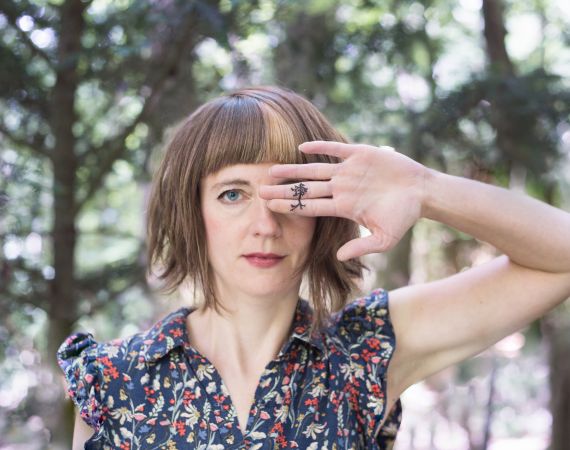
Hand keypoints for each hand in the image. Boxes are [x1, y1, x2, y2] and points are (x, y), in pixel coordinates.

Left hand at [259, 141, 427, 260]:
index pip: (310, 207)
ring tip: (273, 170)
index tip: (268, 206)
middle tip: (259, 190)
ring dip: (294, 170)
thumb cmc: (403, 217)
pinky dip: (320, 147)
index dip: (289, 206)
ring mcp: (348, 171)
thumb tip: (339, 257)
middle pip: (306, 189)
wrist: (421, 193)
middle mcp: (341, 188)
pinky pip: (335, 150)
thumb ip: (361, 247)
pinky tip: (302, 147)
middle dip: (283, 190)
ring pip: (315, 170)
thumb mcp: (384, 239)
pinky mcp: (360, 154)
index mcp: (343, 207)